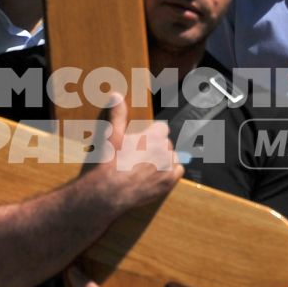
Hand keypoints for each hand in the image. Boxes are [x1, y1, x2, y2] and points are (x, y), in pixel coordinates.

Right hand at [82, 95, 181, 215]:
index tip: (143, 140)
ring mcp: (169, 167)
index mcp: (155, 135)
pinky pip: (178, 171)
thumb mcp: (112, 135)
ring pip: (172, 157)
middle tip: (140, 156)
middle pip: (166, 143)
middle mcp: (166, 149)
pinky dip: (171, 172)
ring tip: (146, 167)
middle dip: (156, 147)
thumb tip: (116, 95)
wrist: (109, 191)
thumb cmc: (109, 161)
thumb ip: (118, 114)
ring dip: (163, 160)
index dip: (152, 134)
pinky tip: (158, 175)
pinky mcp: (169, 182)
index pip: (162, 128)